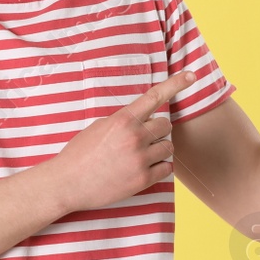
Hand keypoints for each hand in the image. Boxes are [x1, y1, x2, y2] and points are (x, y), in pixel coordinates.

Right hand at [46, 70, 195, 212]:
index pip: (155, 96)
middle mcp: (134, 137)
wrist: (67, 183)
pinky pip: (167, 168)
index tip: (192, 76)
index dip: (176, 84)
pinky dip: (160, 167)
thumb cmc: (79, 153)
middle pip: (166, 124)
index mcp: (122, 120)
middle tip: (142, 138)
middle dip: (157, 129)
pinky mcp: (142, 180)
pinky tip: (144, 168)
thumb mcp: (99, 127)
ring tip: (141, 154)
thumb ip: (124, 120)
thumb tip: (143, 117)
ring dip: (159, 148)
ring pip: (169, 147)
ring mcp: (139, 160)